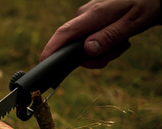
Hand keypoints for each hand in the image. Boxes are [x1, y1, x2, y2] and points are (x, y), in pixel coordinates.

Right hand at [40, 0, 160, 67]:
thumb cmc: (146, 4)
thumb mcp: (133, 23)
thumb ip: (109, 37)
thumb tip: (88, 51)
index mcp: (93, 14)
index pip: (65, 33)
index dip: (52, 48)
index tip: (43, 62)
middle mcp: (85, 15)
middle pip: (75, 46)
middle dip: (93, 58)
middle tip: (115, 53)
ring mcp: (87, 18)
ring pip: (84, 47)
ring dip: (103, 53)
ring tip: (122, 44)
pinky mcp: (91, 22)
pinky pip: (90, 41)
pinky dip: (103, 47)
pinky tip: (118, 40)